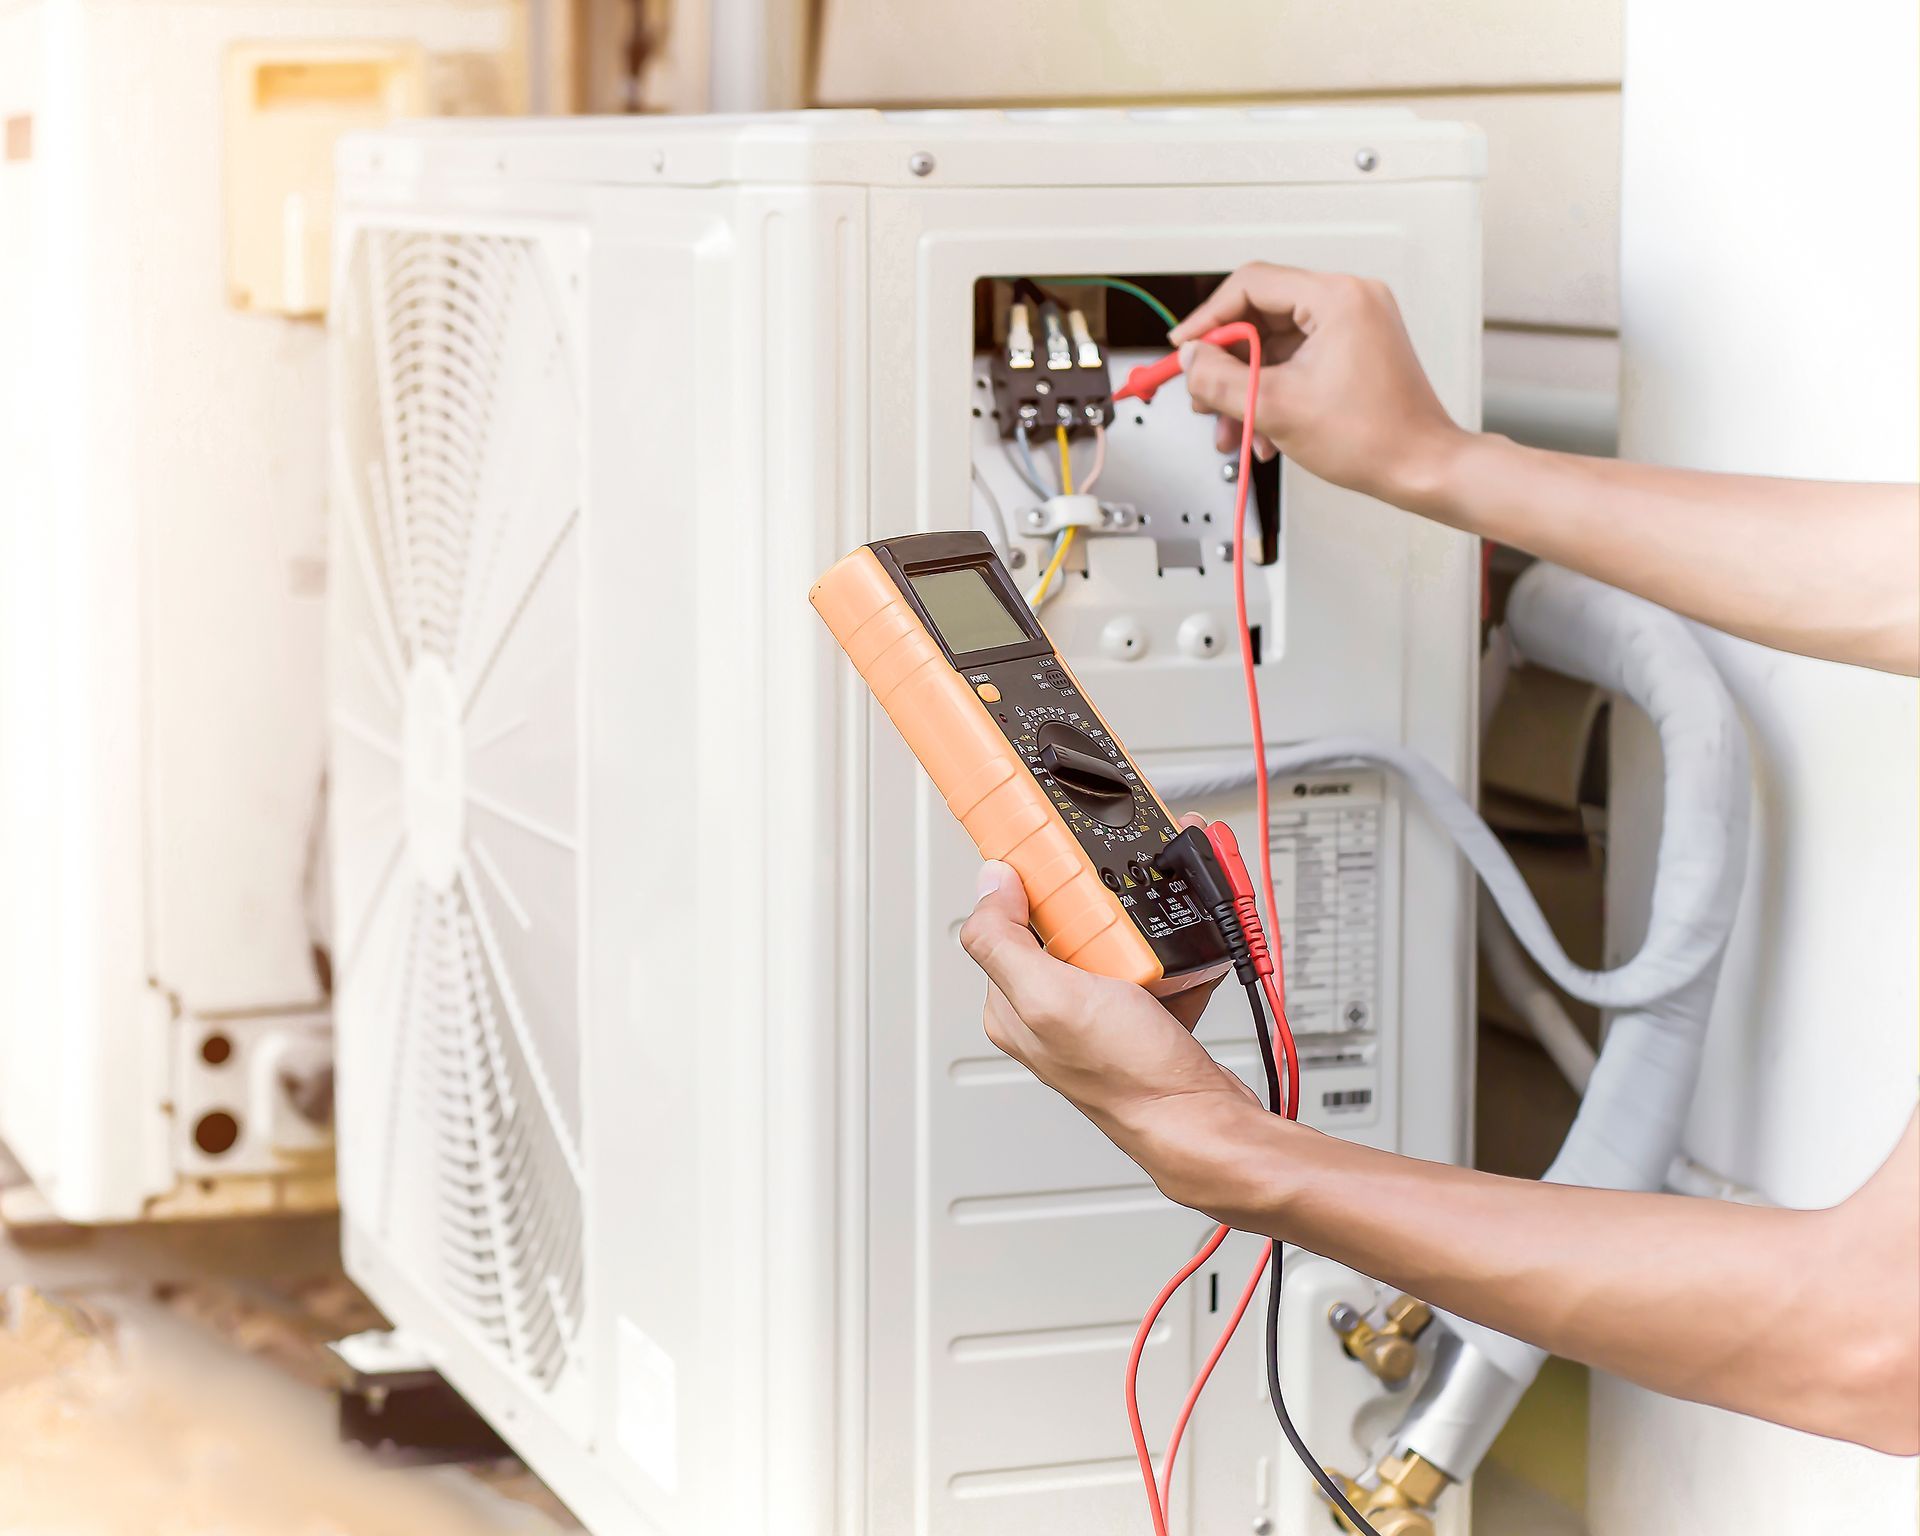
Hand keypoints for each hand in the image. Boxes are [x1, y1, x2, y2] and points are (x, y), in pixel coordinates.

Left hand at [957, 857, 1264, 1205]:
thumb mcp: (1050, 998)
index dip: (1035, 887)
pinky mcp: (1137, 1018)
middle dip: (1099, 910)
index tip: (1068, 872)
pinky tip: (1182, 961)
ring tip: (1155, 947)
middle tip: (1121, 926)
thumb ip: (1002, 940)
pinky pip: (1151, 967)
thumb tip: (987, 882)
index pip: (1005, 920)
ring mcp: (1094, 1015)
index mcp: (1010, 1003)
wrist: (1200, 1120)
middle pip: (1064, 925)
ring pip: (1112, 942)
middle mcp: (1048, 1009)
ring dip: (1142, 932)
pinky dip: (1171, 959)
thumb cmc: (1128, 1076)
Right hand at [1169, 263, 1467, 510]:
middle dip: (1226, 363)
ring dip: (1246, 385)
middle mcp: (1350, 300)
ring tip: (1231, 425)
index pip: (1250, 285)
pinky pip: (1297, 360)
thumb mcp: (1275, 407)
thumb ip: (1219, 379)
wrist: (1422, 468)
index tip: (1184, 348)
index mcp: (1336, 298)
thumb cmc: (1374, 438)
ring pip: (1275, 344)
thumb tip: (1190, 361)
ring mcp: (1355, 325)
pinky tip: (1261, 429)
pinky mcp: (1355, 350)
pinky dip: (1273, 390)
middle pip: (1260, 315)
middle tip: (1202, 393)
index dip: (1207, 318)